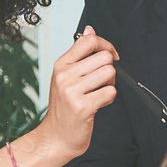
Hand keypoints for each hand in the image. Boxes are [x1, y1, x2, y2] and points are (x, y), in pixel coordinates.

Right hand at [41, 27, 119, 159]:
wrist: (55, 137)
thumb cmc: (63, 108)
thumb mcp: (65, 77)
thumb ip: (79, 54)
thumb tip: (89, 30)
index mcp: (61, 65)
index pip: (88, 40)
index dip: (106, 45)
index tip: (111, 55)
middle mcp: (65, 76)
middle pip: (104, 57)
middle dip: (109, 69)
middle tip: (101, 82)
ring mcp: (72, 91)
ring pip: (109, 73)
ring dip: (110, 84)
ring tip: (98, 93)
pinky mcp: (83, 106)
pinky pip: (110, 92)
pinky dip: (109, 98)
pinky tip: (98, 103)